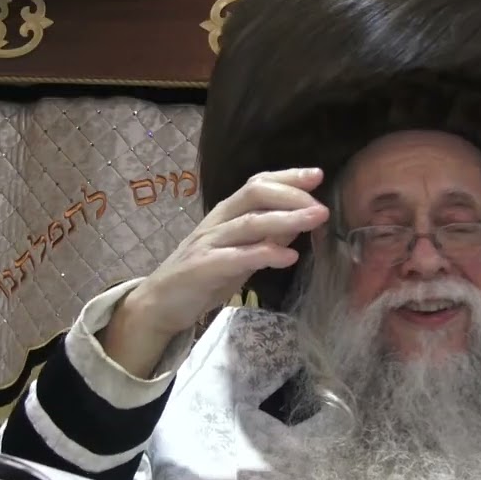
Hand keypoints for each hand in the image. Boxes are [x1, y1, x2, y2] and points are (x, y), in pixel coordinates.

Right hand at [100, 168, 329, 376]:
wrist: (159, 304)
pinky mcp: (203, 268)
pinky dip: (265, 254)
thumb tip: (299, 221)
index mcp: (225, 213)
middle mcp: (217, 221)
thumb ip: (266, 236)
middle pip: (254, 194)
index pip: (257, 184)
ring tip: (316, 219)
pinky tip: (290, 257)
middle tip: (321, 204)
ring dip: (287, 219)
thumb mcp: (240, 253)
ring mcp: (209, 243)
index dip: (287, 177)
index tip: (317, 175)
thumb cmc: (203, 276)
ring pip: (249, 222)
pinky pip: (237, 257)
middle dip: (291, 194)